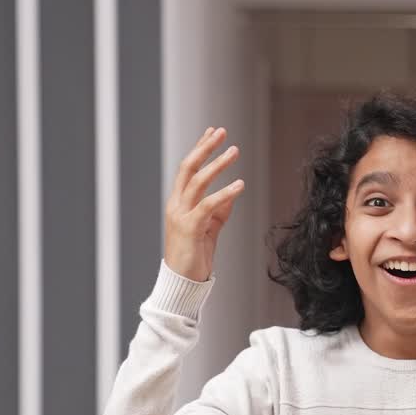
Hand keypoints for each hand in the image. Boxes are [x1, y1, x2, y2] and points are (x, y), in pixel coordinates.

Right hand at [164, 127, 244, 281]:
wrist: (183, 283)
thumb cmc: (194, 256)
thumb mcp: (209, 229)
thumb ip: (218, 211)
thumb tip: (231, 194)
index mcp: (178, 203)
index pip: (188, 169)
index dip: (200, 149)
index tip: (213, 132)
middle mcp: (176, 205)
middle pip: (189, 168)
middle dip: (205, 148)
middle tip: (222, 132)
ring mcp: (180, 216)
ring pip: (198, 182)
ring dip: (217, 164)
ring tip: (234, 151)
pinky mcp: (189, 228)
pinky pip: (208, 206)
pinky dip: (224, 193)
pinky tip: (239, 185)